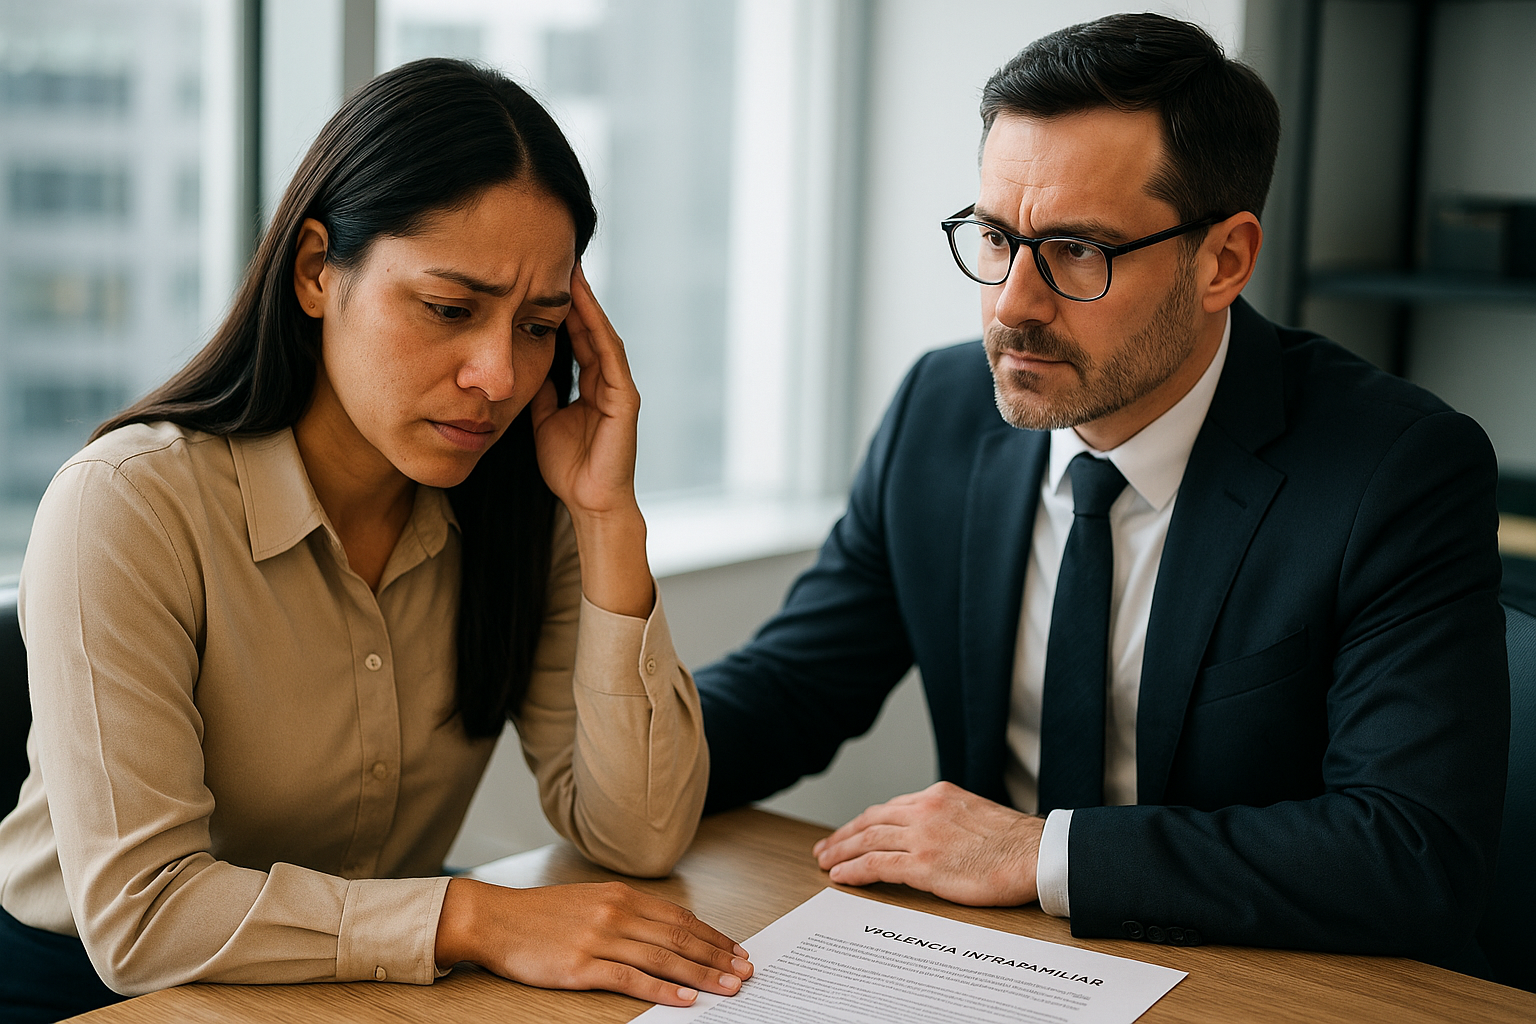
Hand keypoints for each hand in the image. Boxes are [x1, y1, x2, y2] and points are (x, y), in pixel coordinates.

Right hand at [434, 878, 752, 1006]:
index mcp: (621, 895)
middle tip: (745, 972)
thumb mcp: (591, 900)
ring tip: (728, 987)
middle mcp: (617, 913)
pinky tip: (685, 998)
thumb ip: (628, 912)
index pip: (680, 917)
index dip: (713, 936)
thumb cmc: (541, 914)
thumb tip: (667, 931)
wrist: (495, 919)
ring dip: (702, 974)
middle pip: (680, 937)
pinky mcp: (582, 966)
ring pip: (664, 958)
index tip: (736, 950)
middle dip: (717, 956)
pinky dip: (663, 989)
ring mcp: (600, 939)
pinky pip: (632, 979)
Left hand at [529, 263, 640, 519]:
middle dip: (576, 295)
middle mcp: (607, 380)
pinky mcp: (625, 399)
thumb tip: (526, 360)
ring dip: (588, 303)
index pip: (576, 335)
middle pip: (591, 327)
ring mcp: (619, 387)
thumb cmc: (569, 467)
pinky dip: (599, 330)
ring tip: (572, 271)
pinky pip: (611, 357)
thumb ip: (541, 389)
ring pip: (602, 335)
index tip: (541, 276)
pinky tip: (585, 308)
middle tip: (558, 258)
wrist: (590, 502)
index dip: (560, 307)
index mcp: (590, 384)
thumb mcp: (543, 418)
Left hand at [811, 781, 1044, 905]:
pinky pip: (877, 866)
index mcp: (937, 795)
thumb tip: (931, 836)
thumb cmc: (1014, 842)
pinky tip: (842, 877)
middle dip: (844, 835)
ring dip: (841, 852)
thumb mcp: (974, 814)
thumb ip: (947, 819)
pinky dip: (854, 871)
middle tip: (825, 848)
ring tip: (826, 863)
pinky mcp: (925, 865)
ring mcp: (923, 837)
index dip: (864, 822)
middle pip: (871, 821)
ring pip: (868, 841)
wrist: (1037, 853)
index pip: (889, 808)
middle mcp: (924, 810)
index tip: (851, 833)